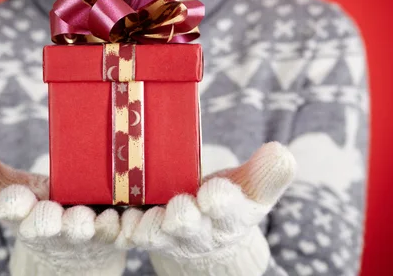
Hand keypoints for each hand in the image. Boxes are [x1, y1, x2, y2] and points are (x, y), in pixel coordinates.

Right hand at [0, 143, 125, 275]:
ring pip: (97, 234)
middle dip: (57, 224)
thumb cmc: (44, 208)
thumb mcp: (12, 191)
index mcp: (29, 215)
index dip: (14, 206)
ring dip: (99, 229)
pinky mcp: (124, 232)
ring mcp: (94, 234)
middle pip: (56, 229)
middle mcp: (59, 230)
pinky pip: (133, 232)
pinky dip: (137, 227)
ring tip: (102, 221)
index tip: (13, 200)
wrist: (78, 242)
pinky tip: (141, 218)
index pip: (15, 211)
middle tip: (61, 216)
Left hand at [120, 142, 295, 275]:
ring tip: (140, 217)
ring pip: (153, 234)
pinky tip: (109, 219)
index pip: (228, 210)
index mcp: (227, 215)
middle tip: (180, 209)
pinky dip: (116, 228)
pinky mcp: (138, 231)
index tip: (215, 194)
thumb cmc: (228, 204)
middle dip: (183, 218)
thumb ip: (267, 173)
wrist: (204, 240)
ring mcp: (164, 233)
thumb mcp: (251, 189)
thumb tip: (282, 152)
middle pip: (188, 226)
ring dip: (147, 227)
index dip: (222, 202)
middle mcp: (195, 228)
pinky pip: (124, 233)